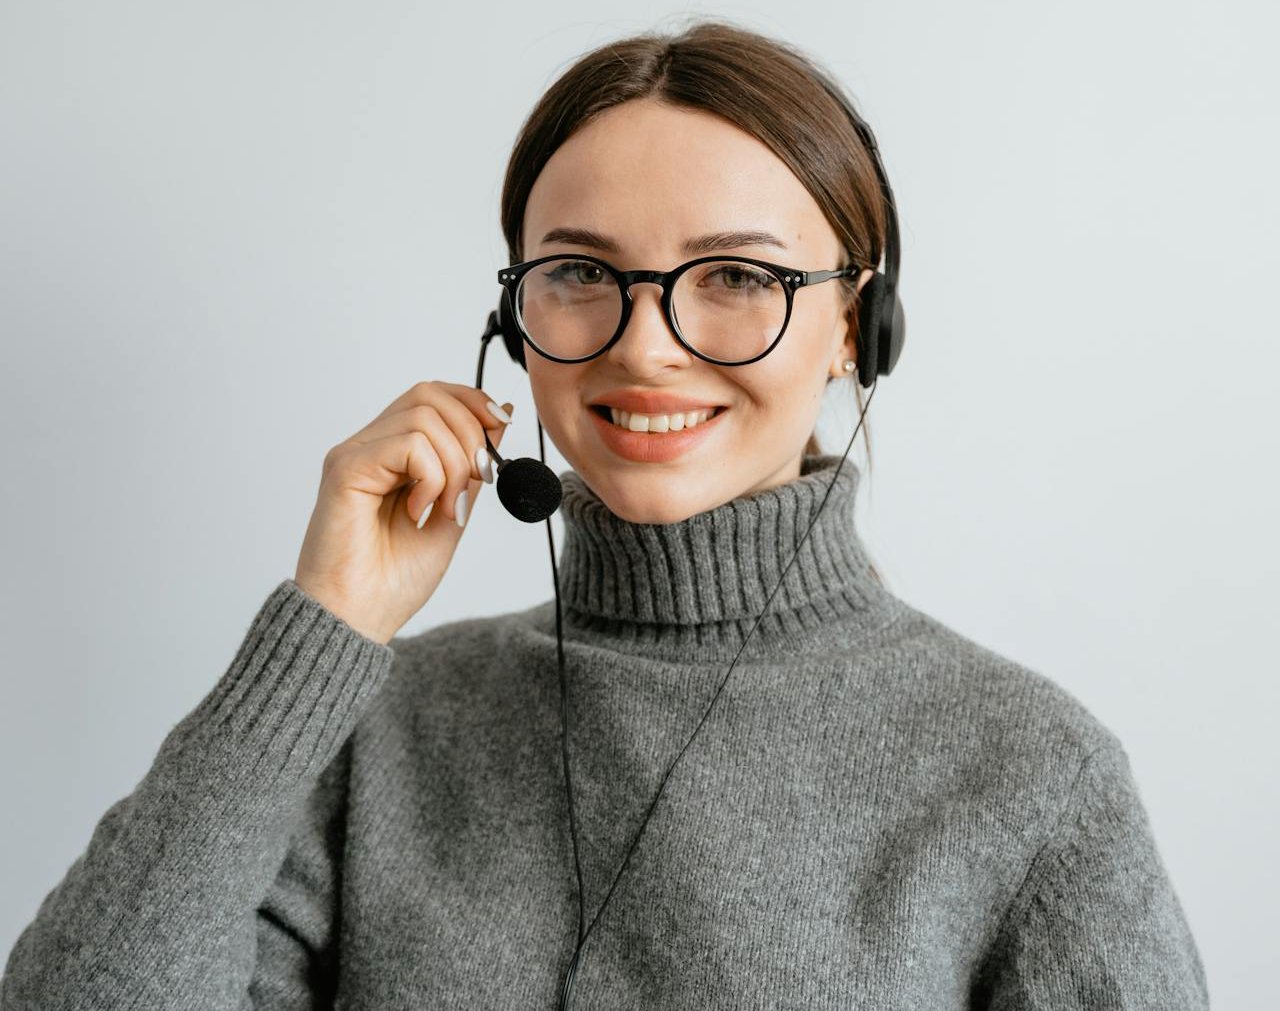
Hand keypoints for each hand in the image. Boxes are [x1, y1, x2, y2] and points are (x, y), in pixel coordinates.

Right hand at [293, 381, 513, 643]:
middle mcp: (369, 447)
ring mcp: (355, 454)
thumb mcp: (452, 514)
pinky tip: (418, 512)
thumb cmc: (393, 581)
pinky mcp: (345, 469)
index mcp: (391, 455)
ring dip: (453, 464)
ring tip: (443, 509)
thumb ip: (470, 469)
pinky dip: (431, 476)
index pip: (433, 396)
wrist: (357, 621)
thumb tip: (499, 418)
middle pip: (429, 395)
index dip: (472, 402)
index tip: (501, 428)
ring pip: (423, 416)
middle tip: (476, 482)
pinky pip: (407, 444)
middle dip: (471, 433)